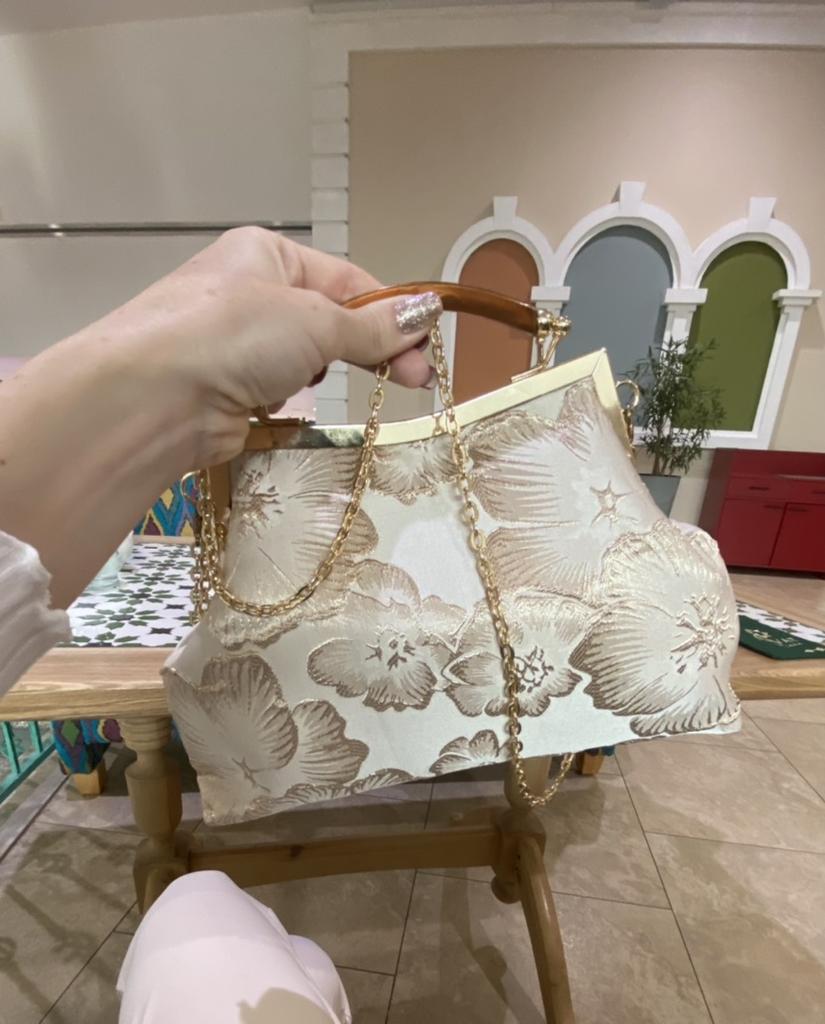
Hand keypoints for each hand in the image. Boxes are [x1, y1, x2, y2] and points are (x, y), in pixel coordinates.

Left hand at [0, 228, 443, 608]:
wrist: (155, 397)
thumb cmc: (235, 335)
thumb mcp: (317, 320)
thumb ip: (373, 326)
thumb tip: (425, 314)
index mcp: (267, 254)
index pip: (348, 281)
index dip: (391, 315)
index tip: (425, 351)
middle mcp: (249, 292)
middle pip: (329, 321)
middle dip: (367, 350)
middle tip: (412, 382)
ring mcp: (234, 344)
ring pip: (304, 360)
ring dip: (319, 374)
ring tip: (320, 386)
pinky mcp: (226, 391)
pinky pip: (277, 394)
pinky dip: (289, 401)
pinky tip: (284, 406)